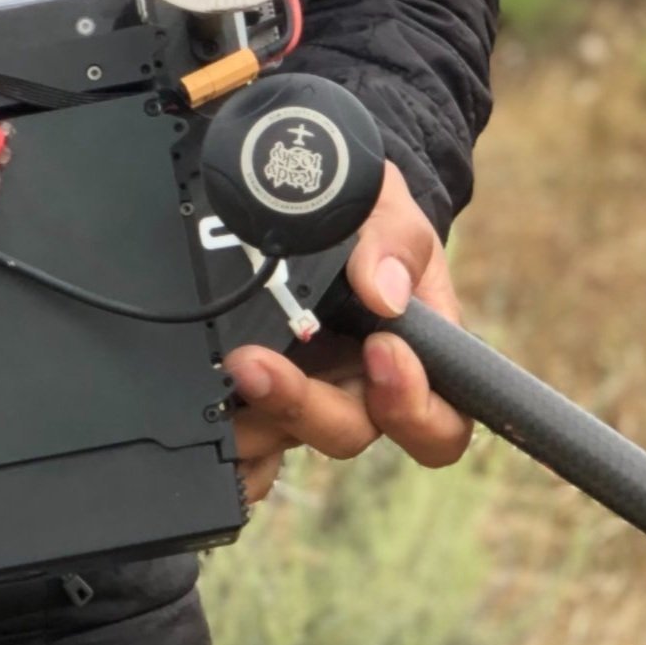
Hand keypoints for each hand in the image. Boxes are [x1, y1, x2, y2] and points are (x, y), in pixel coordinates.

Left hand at [224, 160, 470, 507]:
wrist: (309, 199)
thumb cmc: (367, 217)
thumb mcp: (389, 212)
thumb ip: (394, 242)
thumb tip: (384, 292)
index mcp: (414, 361)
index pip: (439, 423)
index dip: (413, 407)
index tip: (379, 350)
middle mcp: (360, 390)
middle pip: (349, 431)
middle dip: (304, 404)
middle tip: (257, 363)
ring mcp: (305, 393)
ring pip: (286, 437)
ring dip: (253, 418)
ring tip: (223, 374)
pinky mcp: (256, 397)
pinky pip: (246, 443)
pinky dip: (229, 444)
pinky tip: (206, 421)